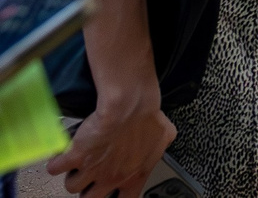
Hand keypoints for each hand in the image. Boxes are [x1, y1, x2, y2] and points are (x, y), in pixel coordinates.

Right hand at [49, 87, 175, 197]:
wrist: (129, 106)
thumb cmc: (148, 119)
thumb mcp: (164, 135)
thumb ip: (159, 145)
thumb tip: (161, 143)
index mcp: (134, 176)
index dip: (114, 197)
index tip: (109, 193)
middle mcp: (112, 178)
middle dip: (88, 189)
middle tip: (90, 177)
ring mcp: (92, 170)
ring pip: (72, 186)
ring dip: (73, 175)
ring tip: (76, 164)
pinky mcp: (75, 158)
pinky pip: (55, 169)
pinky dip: (55, 163)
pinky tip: (60, 157)